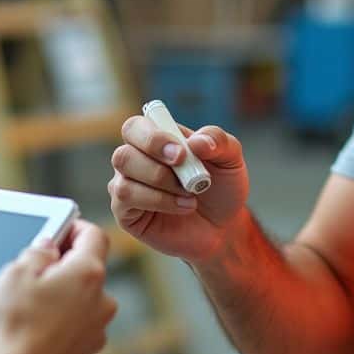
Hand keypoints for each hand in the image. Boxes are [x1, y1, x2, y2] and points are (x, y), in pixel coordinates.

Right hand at [0, 220, 117, 353]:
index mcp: (88, 272)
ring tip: (21, 304)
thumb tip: (47, 248)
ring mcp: (95, 328)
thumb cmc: (14, 327)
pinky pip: (71, 326)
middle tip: (30, 269)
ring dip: (55, 297)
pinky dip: (54, 322)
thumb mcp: (15, 274)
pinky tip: (28, 327)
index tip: (59, 228)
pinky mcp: (84, 352)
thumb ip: (37, 253)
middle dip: (59, 266)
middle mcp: (101, 300)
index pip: (94, 235)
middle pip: (84, 270)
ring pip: (77, 300)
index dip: (74, 227)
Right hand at [108, 117, 248, 261]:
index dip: (152, 137)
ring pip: (124, 178)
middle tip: (186, 173)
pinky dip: (158, 201)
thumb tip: (196, 141)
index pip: (135, 127)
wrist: (224, 226)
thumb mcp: (231, 158)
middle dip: (154, 161)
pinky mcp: (126, 212)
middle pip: (123, 153)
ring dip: (161, 183)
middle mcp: (135, 160)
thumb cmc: (222, 188)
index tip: (182, 153)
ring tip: (190, 193)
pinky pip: (125, 200)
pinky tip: (184, 206)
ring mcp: (127, 186)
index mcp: (156, 139)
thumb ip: (218, 140)